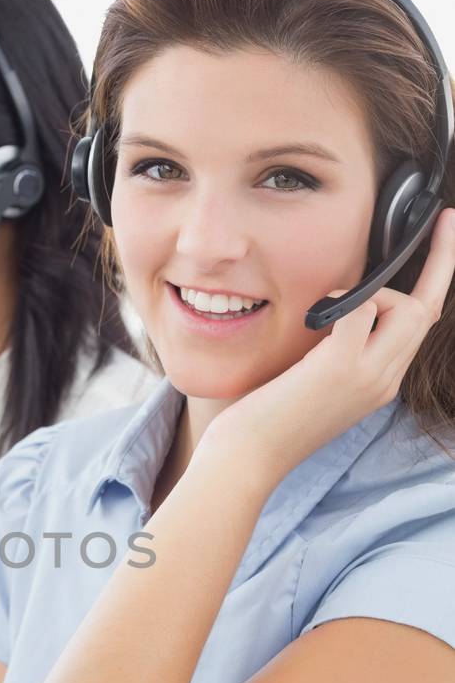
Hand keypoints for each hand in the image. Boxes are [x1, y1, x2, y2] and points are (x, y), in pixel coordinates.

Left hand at [204, 206, 454, 479]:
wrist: (248, 460)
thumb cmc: (266, 420)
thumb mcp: (315, 380)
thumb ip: (338, 346)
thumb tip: (337, 303)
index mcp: (380, 383)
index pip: (423, 325)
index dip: (438, 276)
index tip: (447, 231)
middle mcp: (384, 381)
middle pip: (424, 311)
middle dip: (436, 263)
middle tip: (440, 223)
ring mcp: (368, 375)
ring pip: (404, 308)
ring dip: (371, 294)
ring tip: (325, 318)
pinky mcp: (340, 367)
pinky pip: (362, 307)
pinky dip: (342, 299)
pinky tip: (314, 319)